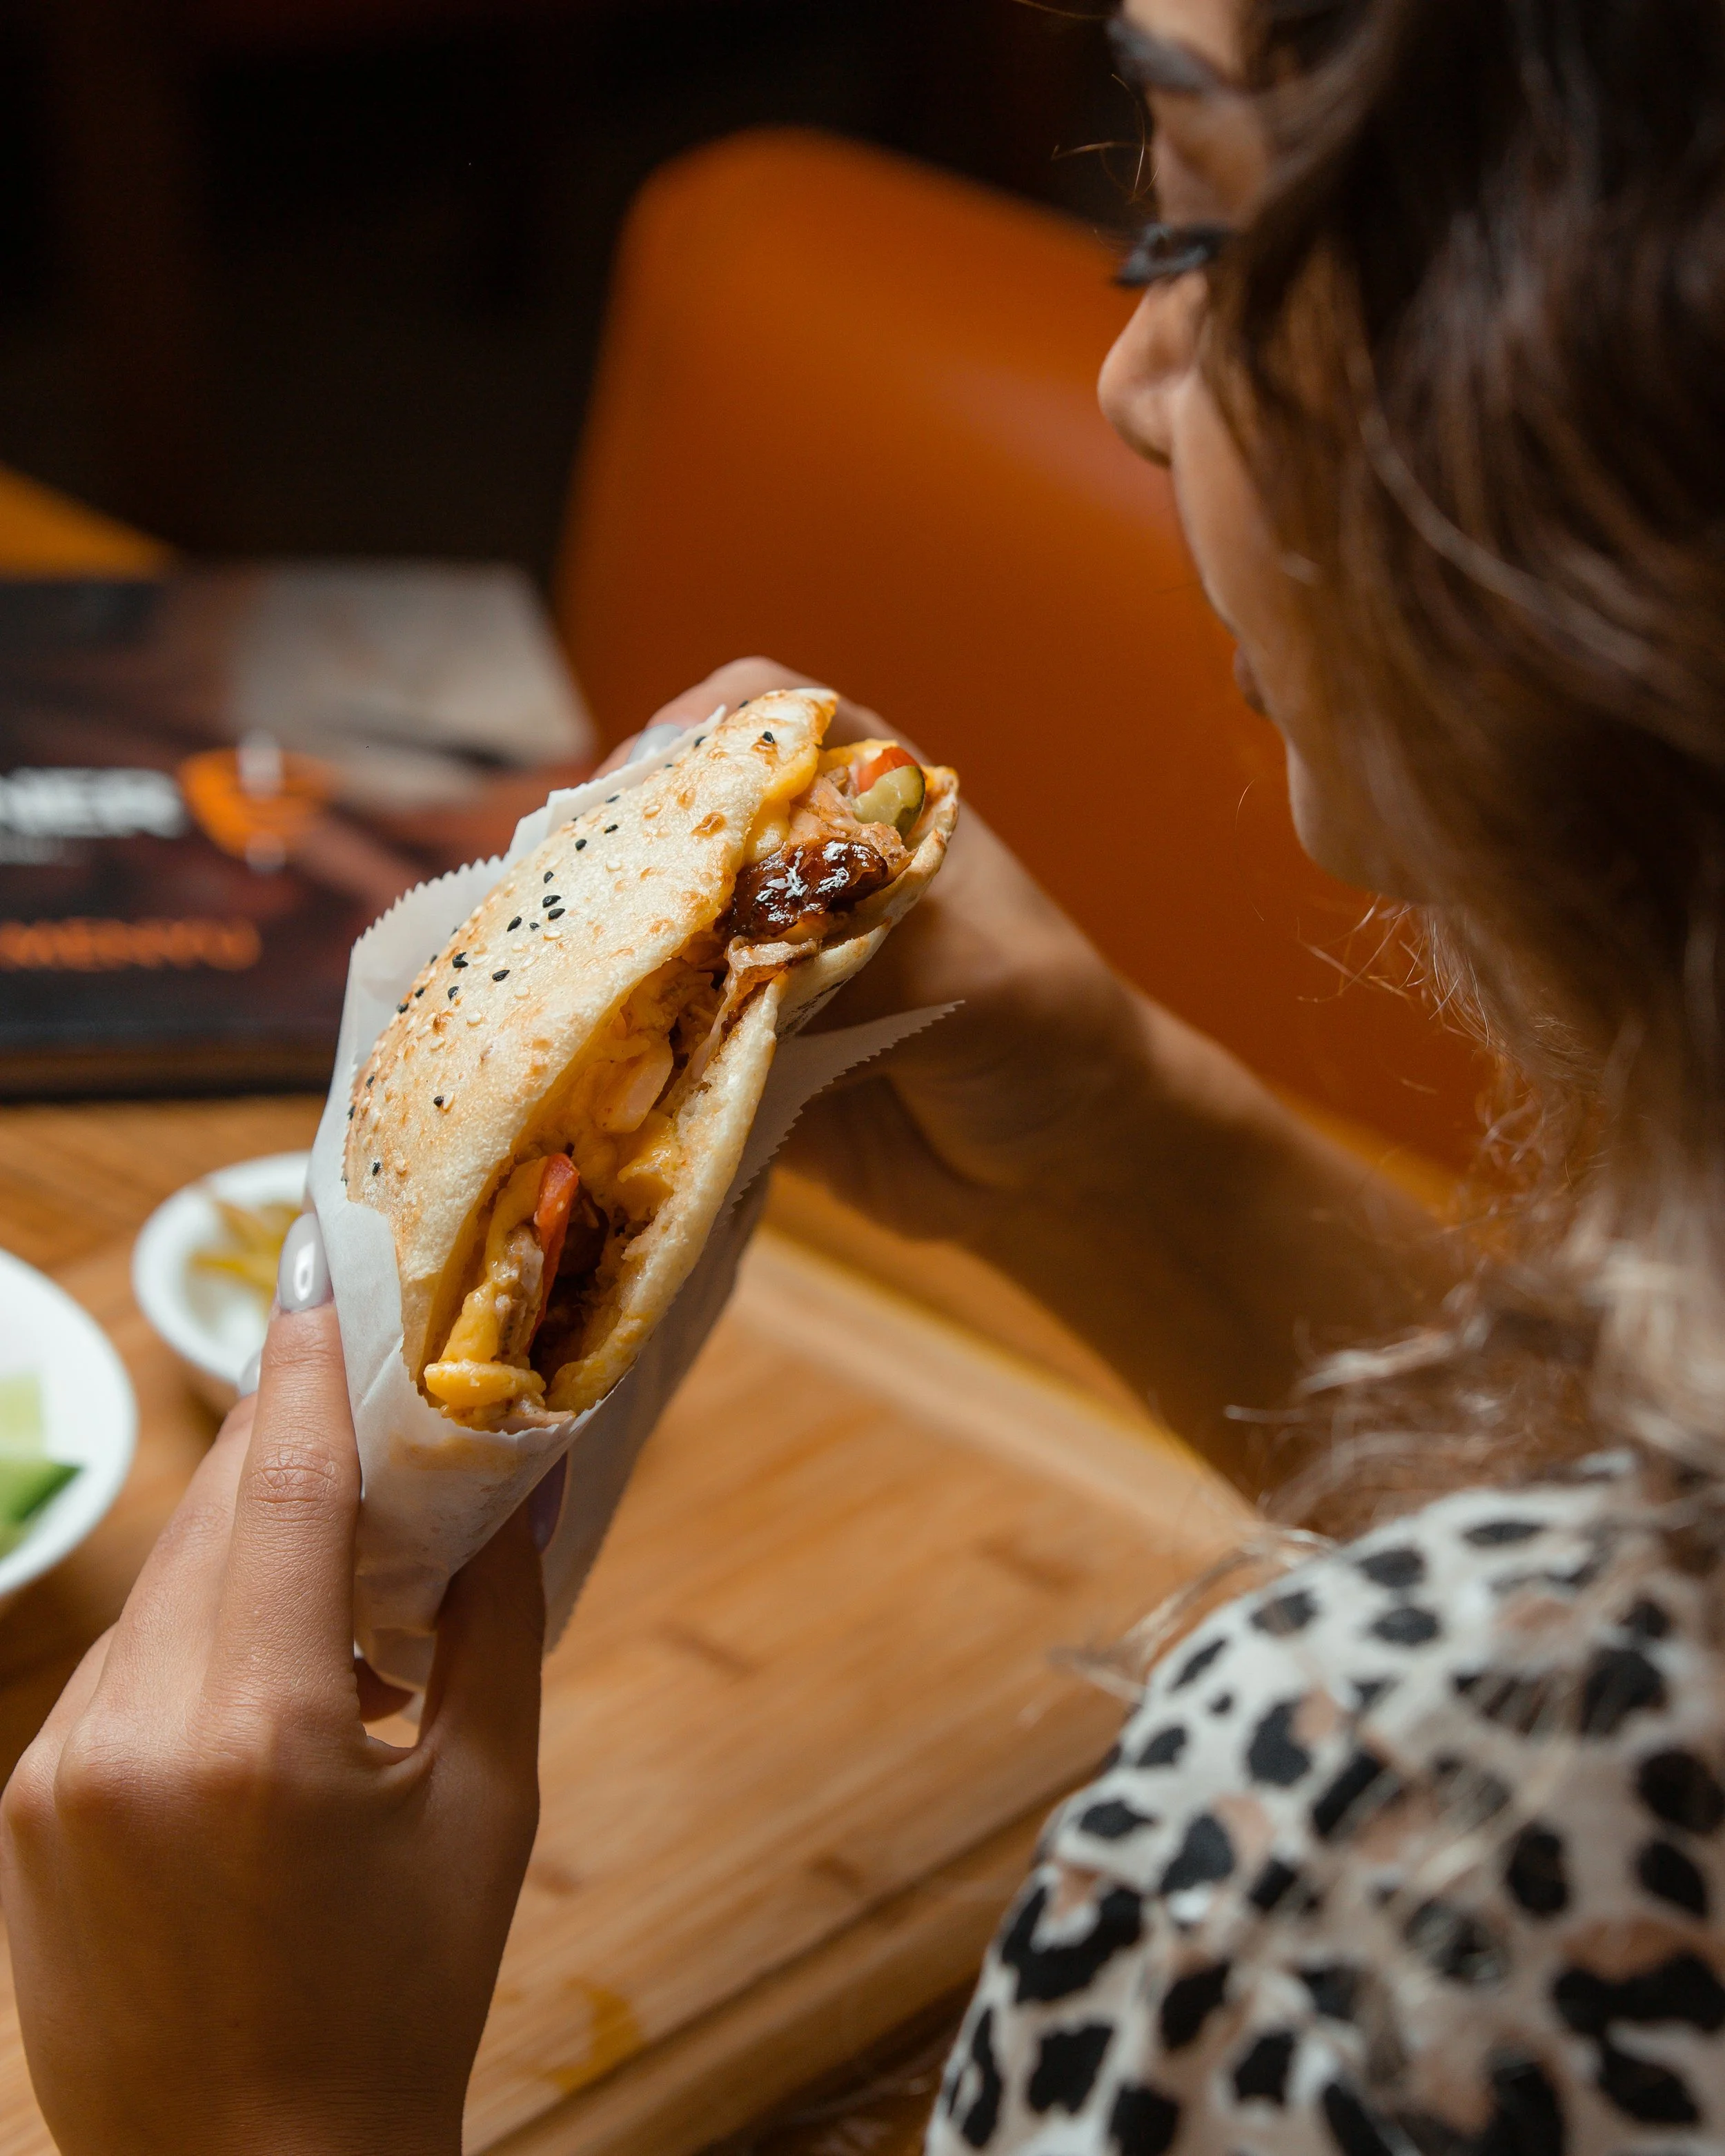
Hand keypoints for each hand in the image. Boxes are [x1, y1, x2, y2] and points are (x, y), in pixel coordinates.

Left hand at [0, 1223, 544, 2155]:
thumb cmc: (397, 2006)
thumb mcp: (487, 1808)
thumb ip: (499, 1625)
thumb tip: (527, 1481)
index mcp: (257, 1733)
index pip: (280, 1489)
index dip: (311, 1370)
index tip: (329, 1277)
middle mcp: (127, 1734)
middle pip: (215, 1520)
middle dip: (292, 1445)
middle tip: (372, 1392)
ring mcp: (57, 1770)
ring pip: (165, 1585)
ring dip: (250, 1540)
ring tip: (346, 1551)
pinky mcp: (31, 1802)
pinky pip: (127, 1659)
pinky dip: (203, 1623)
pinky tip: (280, 1660)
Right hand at [621, 658, 1162, 1247]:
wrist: (1066, 1160)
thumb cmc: (1047, 1028)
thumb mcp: (971, 973)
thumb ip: (861, 956)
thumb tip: (736, 972)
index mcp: (864, 800)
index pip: (760, 721)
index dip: (689, 738)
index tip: (634, 792)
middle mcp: (796, 868)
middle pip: (678, 827)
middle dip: (620, 861)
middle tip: (579, 911)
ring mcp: (758, 961)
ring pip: (654, 938)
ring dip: (610, 965)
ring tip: (566, 997)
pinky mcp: (737, 1055)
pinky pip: (660, 1047)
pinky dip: (628, 1059)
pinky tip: (602, 1076)